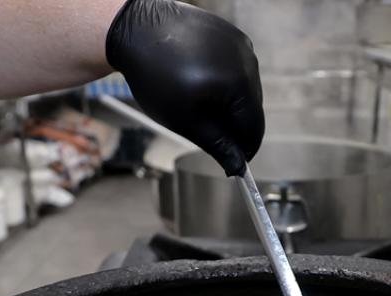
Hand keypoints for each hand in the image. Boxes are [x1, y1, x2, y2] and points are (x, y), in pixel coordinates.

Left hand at [106, 0, 263, 175]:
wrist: (135, 32)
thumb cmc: (155, 77)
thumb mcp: (186, 120)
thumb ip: (217, 145)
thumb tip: (238, 167)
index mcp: (239, 84)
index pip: (254, 129)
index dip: (244, 150)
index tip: (232, 160)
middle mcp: (247, 61)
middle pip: (252, 108)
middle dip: (234, 124)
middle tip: (207, 131)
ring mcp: (241, 44)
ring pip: (246, 87)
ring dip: (229, 101)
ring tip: (198, 100)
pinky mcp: (231, 34)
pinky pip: (237, 67)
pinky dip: (224, 80)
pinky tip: (199, 79)